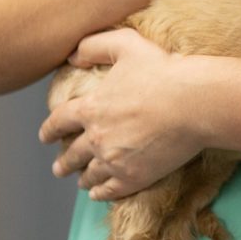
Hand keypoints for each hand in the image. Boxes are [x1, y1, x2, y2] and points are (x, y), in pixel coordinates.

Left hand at [38, 28, 207, 200]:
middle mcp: (97, 138)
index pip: (60, 122)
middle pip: (72, 154)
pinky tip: (98, 194)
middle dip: (64, 162)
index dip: (50, 130)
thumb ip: (94, 46)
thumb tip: (72, 56)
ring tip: (80, 182)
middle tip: (59, 168)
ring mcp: (115, 160)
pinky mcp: (135, 177)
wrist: (195, 103)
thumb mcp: (126, 45)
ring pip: (90, 175)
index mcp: (92, 108)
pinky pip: (110, 190)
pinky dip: (100, 193)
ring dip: (83, 178)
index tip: (45, 137)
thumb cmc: (165, 71)